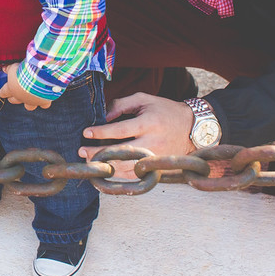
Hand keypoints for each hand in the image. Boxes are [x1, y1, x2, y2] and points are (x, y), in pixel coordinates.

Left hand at [0, 64, 51, 110]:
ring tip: (30, 97)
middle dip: (13, 97)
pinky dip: (44, 102)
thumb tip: (4, 68)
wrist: (41, 77)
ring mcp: (32, 101)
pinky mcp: (43, 102)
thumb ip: (9, 69)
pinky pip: (44, 105)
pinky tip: (45, 97)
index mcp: (12, 89)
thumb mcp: (14, 67)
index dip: (2, 92)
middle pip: (14, 101)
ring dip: (28, 102)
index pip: (3, 93)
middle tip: (14, 93)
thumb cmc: (25, 71)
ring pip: (29, 107)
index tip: (0, 92)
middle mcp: (21, 98)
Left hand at [78, 92, 195, 178]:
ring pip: (127, 168)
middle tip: (82, 152)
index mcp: (149, 123)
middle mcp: (153, 142)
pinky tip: (107, 171)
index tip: (86, 133)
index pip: (121, 130)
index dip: (102, 132)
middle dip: (99, 153)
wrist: (192, 128)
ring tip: (91, 163)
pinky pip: (135, 175)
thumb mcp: (144, 100)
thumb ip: (121, 104)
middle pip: (122, 152)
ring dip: (107, 168)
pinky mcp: (157, 168)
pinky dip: (119, 175)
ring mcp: (155, 158)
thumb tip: (103, 117)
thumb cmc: (164, 111)